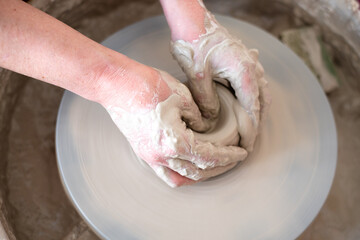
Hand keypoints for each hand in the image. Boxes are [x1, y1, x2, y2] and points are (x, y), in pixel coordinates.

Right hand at [99, 66, 246, 186]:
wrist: (116, 85)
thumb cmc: (147, 86)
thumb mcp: (182, 96)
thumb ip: (198, 117)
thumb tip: (205, 128)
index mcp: (174, 142)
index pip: (209, 157)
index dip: (228, 156)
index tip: (241, 153)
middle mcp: (161, 155)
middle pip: (197, 172)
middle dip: (219, 168)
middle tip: (233, 159)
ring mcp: (149, 156)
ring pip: (180, 178)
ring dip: (200, 175)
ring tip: (213, 166)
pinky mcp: (143, 152)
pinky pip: (164, 173)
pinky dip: (181, 174)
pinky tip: (189, 165)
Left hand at [170, 12, 270, 151]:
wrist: (193, 21)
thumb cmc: (193, 43)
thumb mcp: (197, 76)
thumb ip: (206, 100)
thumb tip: (213, 118)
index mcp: (243, 71)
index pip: (252, 108)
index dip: (251, 130)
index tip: (247, 146)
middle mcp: (252, 67)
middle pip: (262, 102)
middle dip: (257, 124)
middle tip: (248, 142)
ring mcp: (251, 62)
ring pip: (262, 92)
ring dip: (257, 112)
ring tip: (248, 129)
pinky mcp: (245, 60)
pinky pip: (256, 83)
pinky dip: (253, 99)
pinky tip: (245, 106)